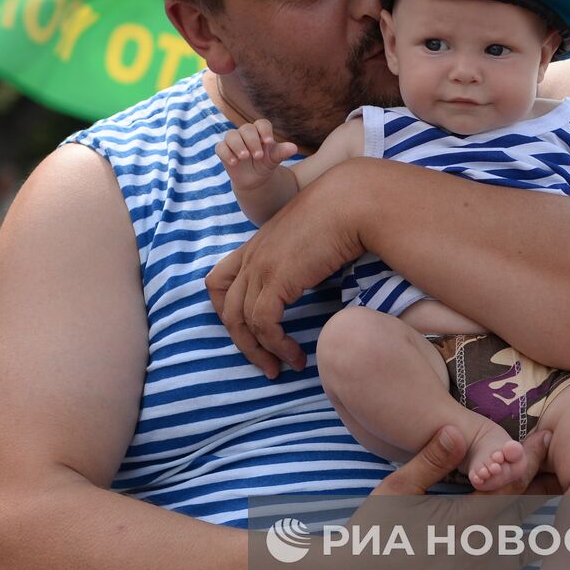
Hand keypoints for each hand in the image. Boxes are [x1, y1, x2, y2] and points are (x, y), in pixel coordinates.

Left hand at [207, 160, 368, 377]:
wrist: (352, 202)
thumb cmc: (341, 216)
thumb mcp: (308, 239)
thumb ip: (297, 260)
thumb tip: (307, 280)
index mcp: (256, 246)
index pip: (218, 282)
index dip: (226, 311)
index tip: (249, 331)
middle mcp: (251, 256)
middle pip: (226, 309)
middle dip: (243, 343)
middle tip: (265, 364)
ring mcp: (260, 267)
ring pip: (242, 322)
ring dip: (262, 351)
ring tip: (282, 367)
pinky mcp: (276, 279)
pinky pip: (264, 324)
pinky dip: (277, 345)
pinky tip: (295, 355)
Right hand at [215, 119, 297, 190]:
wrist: (254, 179)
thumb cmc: (266, 164)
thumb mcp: (274, 159)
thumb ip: (282, 152)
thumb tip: (294, 148)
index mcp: (260, 132)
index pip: (261, 124)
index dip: (264, 131)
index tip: (269, 142)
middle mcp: (245, 133)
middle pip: (246, 129)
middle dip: (252, 141)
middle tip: (258, 156)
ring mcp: (233, 141)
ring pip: (231, 135)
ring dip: (238, 145)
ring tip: (244, 157)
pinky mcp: (223, 150)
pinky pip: (220, 147)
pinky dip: (226, 153)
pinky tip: (234, 162)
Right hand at [362, 426, 562, 569]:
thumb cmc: (371, 532)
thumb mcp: (397, 488)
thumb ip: (431, 460)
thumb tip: (457, 429)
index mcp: (465, 521)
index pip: (509, 483)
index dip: (528, 459)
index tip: (545, 439)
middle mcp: (479, 553)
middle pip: (521, 516)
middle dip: (535, 492)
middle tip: (553, 472)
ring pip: (518, 555)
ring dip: (528, 536)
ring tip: (549, 516)